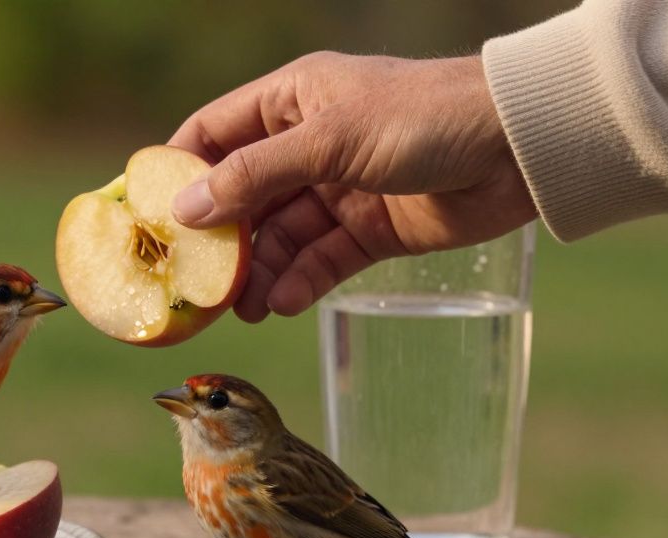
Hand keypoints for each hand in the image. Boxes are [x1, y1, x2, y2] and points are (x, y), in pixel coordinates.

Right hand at [169, 53, 535, 321]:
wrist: (521, 148)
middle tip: (193, 282)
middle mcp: (309, 144)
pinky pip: (322, 260)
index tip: (147, 217)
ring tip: (239, 307)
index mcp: (292, 100)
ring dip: (258, 271)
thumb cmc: (424, 118)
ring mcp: (340, 189)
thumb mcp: (329, 139)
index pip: (214, 134)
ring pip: (281, 236)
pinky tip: (281, 304)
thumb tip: (184, 210)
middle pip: (243, 196)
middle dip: (219, 239)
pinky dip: (300, 282)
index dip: (178, 172)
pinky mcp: (372, 230)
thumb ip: (255, 176)